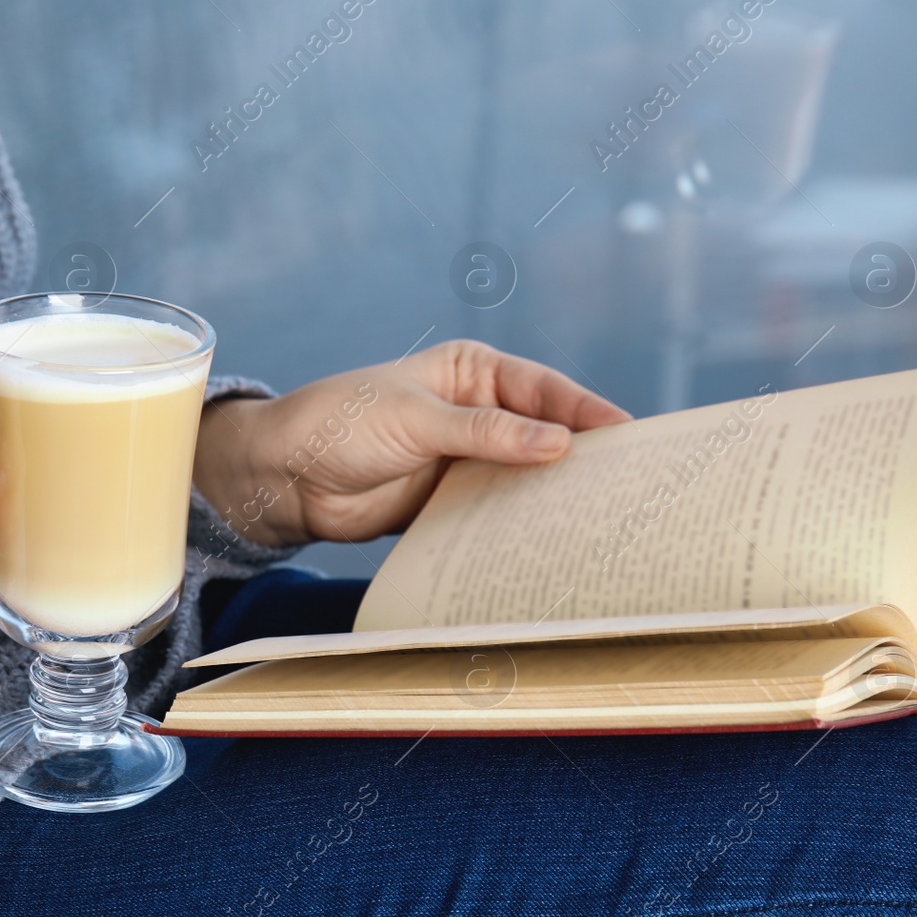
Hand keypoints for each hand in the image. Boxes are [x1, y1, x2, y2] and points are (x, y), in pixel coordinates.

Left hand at [192, 340, 628, 545]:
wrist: (283, 477)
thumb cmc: (340, 424)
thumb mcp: (416, 420)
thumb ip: (486, 433)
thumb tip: (560, 444)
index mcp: (470, 372)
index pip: (542, 389)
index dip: (586, 411)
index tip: (629, 434)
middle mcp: (475, 412)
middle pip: (542, 434)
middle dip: (581, 457)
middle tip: (632, 483)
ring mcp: (464, 458)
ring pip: (523, 476)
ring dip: (553, 496)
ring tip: (603, 519)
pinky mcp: (448, 500)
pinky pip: (495, 511)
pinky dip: (519, 525)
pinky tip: (550, 543)